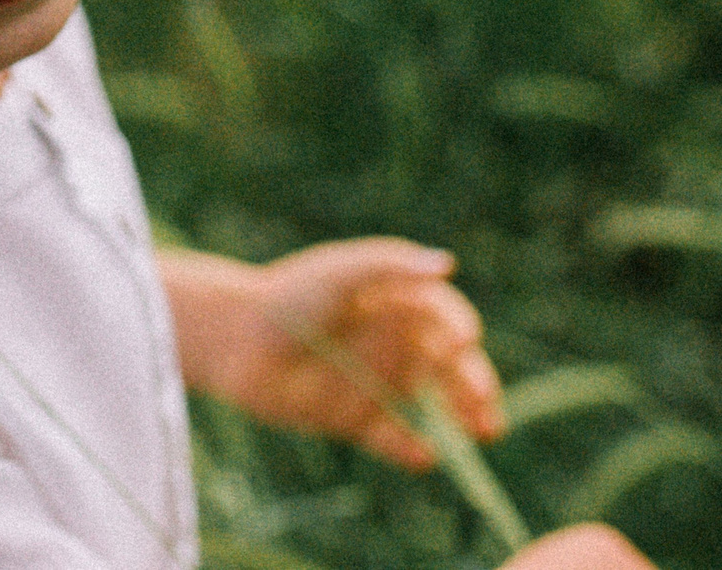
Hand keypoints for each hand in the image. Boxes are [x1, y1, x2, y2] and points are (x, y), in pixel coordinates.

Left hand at [158, 238, 503, 470]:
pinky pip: (395, 440)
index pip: (446, 318)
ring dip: (461, 420)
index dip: (460, 330)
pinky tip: (426, 457)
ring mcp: (378, 383)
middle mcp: (395, 343)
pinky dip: (413, 450)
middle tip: (488, 406)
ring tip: (483, 432)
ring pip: (434, 406)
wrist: (234, 339)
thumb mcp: (341, 272)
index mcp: (397, 303)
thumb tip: (447, 264)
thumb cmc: (290, 294)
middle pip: (450, 368)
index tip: (463, 341)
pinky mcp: (354, 420)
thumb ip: (391, 265)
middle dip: (475, 386)